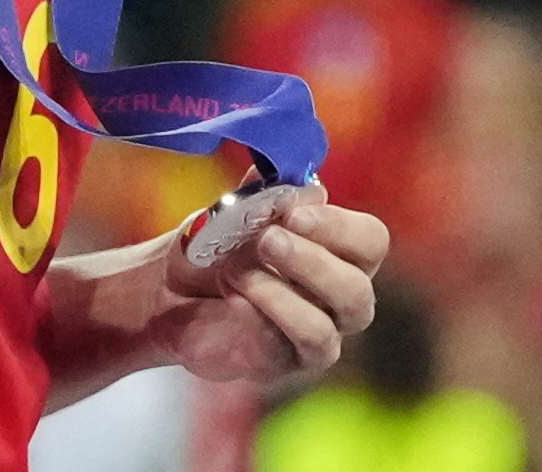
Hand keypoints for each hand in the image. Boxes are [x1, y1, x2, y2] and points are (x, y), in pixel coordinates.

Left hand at [150, 182, 388, 383]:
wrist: (171, 291)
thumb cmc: (217, 246)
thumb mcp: (234, 211)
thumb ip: (263, 194)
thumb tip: (288, 177)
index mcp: (339, 252)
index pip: (370, 241)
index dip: (339, 227)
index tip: (293, 214)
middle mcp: (338, 298)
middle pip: (357, 290)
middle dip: (312, 262)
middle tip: (267, 239)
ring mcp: (315, 337)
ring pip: (324, 329)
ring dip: (278, 293)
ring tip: (235, 268)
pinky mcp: (283, 363)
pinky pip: (279, 346)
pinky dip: (255, 314)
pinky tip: (231, 294)